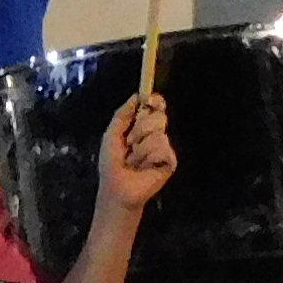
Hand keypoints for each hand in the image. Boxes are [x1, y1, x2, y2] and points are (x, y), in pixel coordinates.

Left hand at [100, 87, 176, 209]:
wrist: (117, 187)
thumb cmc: (112, 163)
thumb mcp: (112, 134)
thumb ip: (122, 115)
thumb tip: (136, 96)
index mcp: (142, 127)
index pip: (155, 107)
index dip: (154, 101)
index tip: (150, 100)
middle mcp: (156, 134)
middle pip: (158, 117)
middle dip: (140, 128)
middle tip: (130, 143)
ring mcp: (164, 148)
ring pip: (158, 134)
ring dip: (141, 148)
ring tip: (135, 160)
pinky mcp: (170, 161)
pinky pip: (162, 148)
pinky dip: (149, 157)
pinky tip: (145, 167)